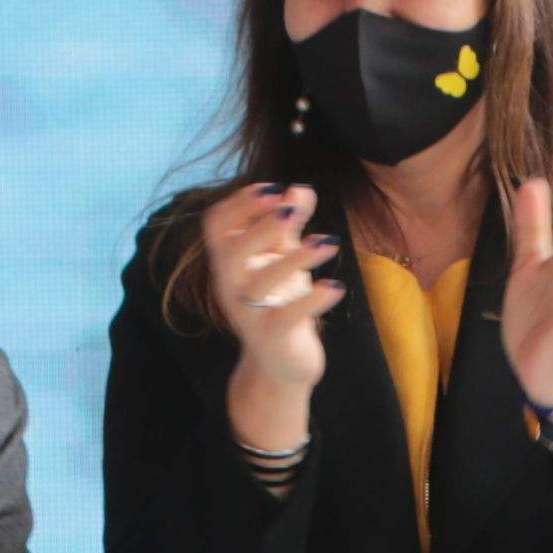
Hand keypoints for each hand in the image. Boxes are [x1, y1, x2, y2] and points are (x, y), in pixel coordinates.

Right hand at [201, 183, 338, 458]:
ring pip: (260, 283)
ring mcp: (248, 313)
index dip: (239, 203)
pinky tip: (335, 286)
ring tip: (329, 242)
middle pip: (231, 250)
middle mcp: (231, 285)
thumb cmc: (280, 302)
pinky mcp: (272, 338)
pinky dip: (312, 301)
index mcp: (228, 261)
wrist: (281, 364)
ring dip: (295, 259)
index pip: (216, 225)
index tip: (272, 188)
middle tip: (292, 211)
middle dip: (260, 227)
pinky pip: (288, 317)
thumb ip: (291, 225)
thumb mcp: (285, 258)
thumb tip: (299, 188)